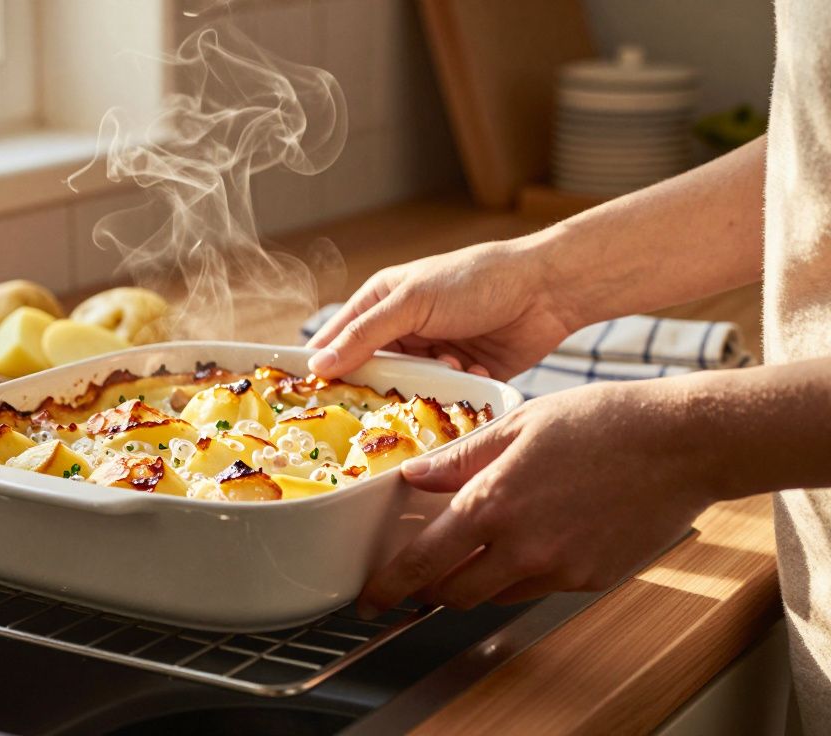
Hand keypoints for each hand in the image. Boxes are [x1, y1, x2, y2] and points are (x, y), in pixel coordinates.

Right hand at [306, 238, 579, 379]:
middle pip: (368, 374)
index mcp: (380, 303)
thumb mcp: (413, 302)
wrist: (548, 291)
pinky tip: (465, 383)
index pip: (334, 341)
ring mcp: (430, 356)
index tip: (304, 402)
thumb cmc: (476, 280)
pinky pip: (440, 401)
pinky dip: (449, 397)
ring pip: (404, 391)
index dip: (319, 369)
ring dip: (419, 390)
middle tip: (368, 413)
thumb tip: (317, 366)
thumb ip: (365, 335)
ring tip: (437, 378)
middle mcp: (401, 332)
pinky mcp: (460, 378)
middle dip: (374, 390)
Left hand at [357, 380, 715, 615]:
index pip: (424, 560)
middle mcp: (522, 545)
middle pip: (455, 593)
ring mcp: (560, 568)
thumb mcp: (519, 423)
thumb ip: (460, 457)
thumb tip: (413, 475)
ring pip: (497, 594)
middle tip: (423, 575)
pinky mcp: (591, 579)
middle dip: (431, 589)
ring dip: (477, 581)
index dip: (391, 586)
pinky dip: (523, 573)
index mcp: (493, 502)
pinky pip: (540, 588)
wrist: (683, 443)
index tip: (372, 598)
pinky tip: (535, 539)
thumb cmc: (603, 421)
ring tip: (480, 549)